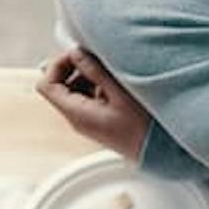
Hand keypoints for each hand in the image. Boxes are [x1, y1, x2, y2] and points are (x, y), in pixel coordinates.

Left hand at [36, 47, 149, 161]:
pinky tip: (119, 88)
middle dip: (75, 70)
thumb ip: (95, 71)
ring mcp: (88, 122)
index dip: (58, 65)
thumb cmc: (145, 131)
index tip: (78, 56)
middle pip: (59, 87)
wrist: (162, 155)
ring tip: (113, 76)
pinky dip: (99, 88)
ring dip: (89, 78)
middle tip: (97, 62)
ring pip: (75, 92)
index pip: (46, 84)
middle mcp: (78, 120)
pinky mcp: (100, 123)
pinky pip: (90, 99)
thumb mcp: (121, 94)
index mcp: (77, 114)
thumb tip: (77, 54)